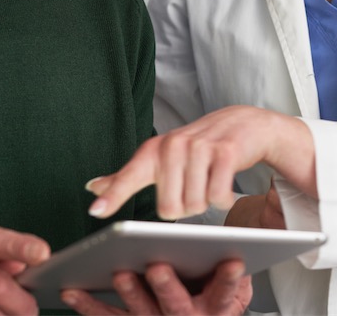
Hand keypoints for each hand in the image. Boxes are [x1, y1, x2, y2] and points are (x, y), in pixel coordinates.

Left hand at [61, 259, 251, 315]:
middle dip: (166, 285)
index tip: (232, 261)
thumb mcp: (231, 287)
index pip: (224, 293)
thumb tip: (235, 245)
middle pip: (176, 305)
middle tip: (157, 266)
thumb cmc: (211, 297)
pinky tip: (72, 291)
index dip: (228, 278)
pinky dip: (88, 305)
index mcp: (215, 308)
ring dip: (129, 293)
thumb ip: (231, 271)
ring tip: (118, 273)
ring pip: (141, 311)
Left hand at [85, 105, 314, 220]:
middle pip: (169, 209)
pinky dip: (223, 198)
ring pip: (195, 205)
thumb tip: (93, 188)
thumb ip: (127, 176)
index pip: (129, 176)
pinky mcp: (224, 152)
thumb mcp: (160, 156)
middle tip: (194, 186)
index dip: (114, 195)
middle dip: (185, 207)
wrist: (244, 124)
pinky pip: (217, 196)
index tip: (96, 211)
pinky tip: (224, 183)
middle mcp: (173, 146)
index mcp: (154, 151)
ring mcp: (198, 148)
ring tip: (210, 180)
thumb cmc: (198, 146)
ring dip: (206, 202)